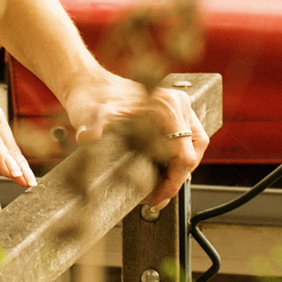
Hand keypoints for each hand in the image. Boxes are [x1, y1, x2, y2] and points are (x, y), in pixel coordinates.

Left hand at [59, 67, 208, 213]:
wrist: (87, 84)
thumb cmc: (91, 97)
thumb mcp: (90, 114)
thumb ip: (91, 126)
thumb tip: (87, 137)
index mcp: (165, 106)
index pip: (184, 154)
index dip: (173, 181)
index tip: (157, 197)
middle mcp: (176, 103)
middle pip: (193, 150)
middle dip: (178, 177)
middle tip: (158, 196)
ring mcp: (176, 106)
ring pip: (193, 144)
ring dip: (180, 167)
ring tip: (161, 185)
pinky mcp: (171, 111)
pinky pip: (186, 138)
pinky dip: (176, 156)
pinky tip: (160, 169)